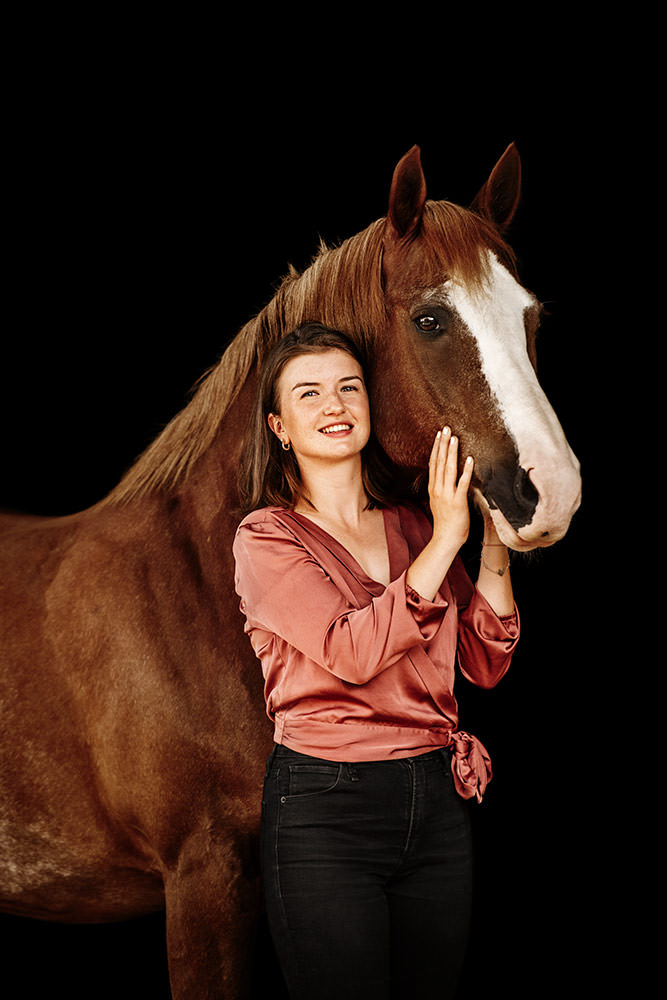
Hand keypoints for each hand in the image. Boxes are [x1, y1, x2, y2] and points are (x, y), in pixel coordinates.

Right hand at [428, 427, 473, 551]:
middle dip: (442, 444)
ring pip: (448, 469)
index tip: (439, 434)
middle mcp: (437, 489)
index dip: (436, 448)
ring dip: (451, 452)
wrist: (446, 539)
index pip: (433, 463)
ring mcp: (446, 495)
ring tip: (454, 438)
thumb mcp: (440, 502)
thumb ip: (442, 489)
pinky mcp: (457, 501)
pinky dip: (466, 470)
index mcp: (433, 488)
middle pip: (439, 462)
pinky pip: (462, 483)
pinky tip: (469, 459)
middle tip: (446, 429)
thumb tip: (447, 480)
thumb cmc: (446, 523)